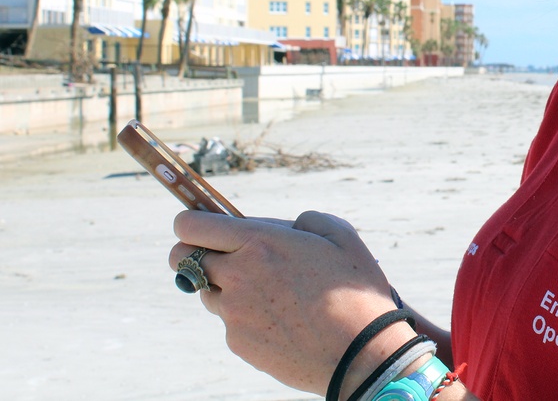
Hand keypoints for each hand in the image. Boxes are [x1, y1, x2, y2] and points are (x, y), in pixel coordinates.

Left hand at [170, 210, 415, 395]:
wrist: (361, 353)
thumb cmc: (355, 290)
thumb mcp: (340, 235)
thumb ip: (304, 220)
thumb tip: (283, 227)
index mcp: (259, 242)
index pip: (190, 225)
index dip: (189, 221)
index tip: (199, 225)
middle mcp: (237, 275)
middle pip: (180, 258)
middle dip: (192, 252)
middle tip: (220, 255)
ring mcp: (233, 313)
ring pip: (205, 290)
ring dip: (223, 284)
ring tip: (267, 291)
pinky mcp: (238, 343)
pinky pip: (229, 321)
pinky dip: (245, 316)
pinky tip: (280, 319)